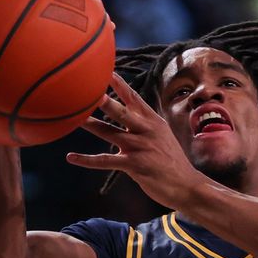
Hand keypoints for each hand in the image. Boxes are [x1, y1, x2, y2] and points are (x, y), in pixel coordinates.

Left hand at [66, 73, 205, 208]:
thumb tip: (129, 116)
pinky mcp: (134, 165)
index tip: (107, 71)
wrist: (186, 185)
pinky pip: (105, 161)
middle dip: (104, 100)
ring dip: (90, 125)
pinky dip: (86, 160)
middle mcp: (146, 131)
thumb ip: (145, 125)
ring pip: (109, 133)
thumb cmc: (172, 161)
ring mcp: (140, 147)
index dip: (120, 85)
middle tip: (88, 88)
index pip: (134, 98)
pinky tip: (71, 157)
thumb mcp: (162, 136)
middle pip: (120, 111)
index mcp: (153, 122)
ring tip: (72, 118)